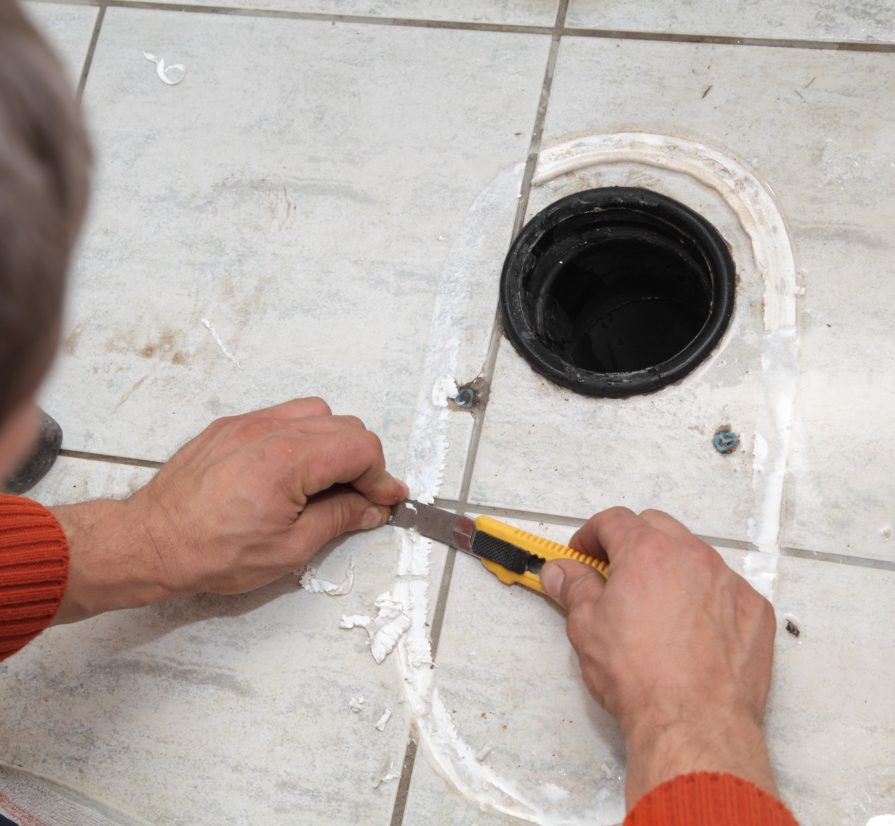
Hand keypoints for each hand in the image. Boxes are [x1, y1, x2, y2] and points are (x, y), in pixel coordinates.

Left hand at [52, 398, 406, 622]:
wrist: (151, 542)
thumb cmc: (209, 551)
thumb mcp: (289, 548)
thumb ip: (339, 520)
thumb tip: (370, 509)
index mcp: (290, 459)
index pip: (361, 448)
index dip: (382, 477)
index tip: (387, 499)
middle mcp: (271, 430)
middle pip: (344, 426)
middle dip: (363, 461)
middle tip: (362, 498)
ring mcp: (248, 423)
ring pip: (316, 414)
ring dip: (333, 444)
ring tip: (327, 483)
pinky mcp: (230, 427)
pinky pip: (282, 417)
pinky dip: (302, 437)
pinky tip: (294, 472)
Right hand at [540, 507, 777, 807]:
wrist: (694, 723)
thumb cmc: (640, 677)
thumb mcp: (587, 627)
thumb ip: (573, 588)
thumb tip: (559, 571)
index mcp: (647, 552)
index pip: (613, 521)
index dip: (592, 534)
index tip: (583, 555)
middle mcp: (692, 556)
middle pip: (657, 527)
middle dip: (632, 542)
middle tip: (616, 574)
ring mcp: (729, 581)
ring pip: (695, 556)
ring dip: (672, 568)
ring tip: (656, 606)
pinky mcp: (755, 610)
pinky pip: (727, 589)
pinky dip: (707, 598)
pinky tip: (693, 630)